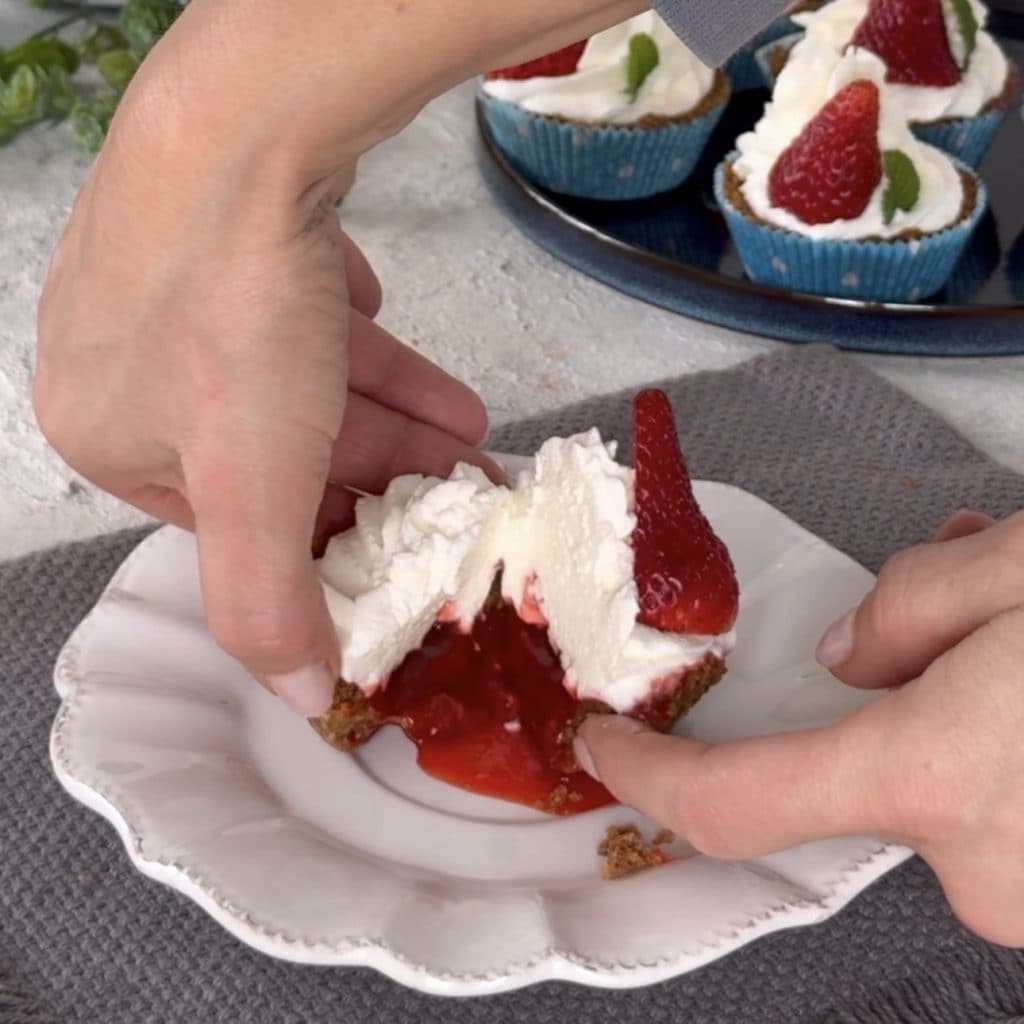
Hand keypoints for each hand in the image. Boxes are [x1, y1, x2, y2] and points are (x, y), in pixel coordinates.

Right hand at [34, 122, 495, 718]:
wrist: (247, 133)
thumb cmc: (233, 315)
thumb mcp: (253, 483)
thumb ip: (266, 600)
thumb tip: (300, 698)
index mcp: (108, 431)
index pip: (233, 515)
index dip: (328, 536)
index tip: (406, 543)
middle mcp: (124, 356)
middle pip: (276, 443)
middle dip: (378, 467)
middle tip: (460, 484)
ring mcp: (172, 281)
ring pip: (298, 375)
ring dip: (389, 408)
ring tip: (468, 428)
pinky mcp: (224, 229)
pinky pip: (300, 308)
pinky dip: (359, 340)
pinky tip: (408, 353)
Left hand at [577, 509, 1023, 945]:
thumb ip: (908, 602)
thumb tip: (848, 653)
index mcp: (937, 773)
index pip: (733, 798)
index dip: (651, 775)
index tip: (606, 742)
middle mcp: (977, 861)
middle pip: (855, 763)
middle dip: (887, 688)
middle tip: (963, 613)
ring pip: (932, 779)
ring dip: (953, 706)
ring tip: (1012, 628)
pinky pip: (991, 809)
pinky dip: (997, 747)